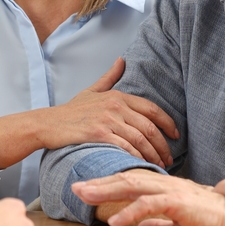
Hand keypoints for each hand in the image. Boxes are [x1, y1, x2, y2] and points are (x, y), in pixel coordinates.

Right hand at [0, 57, 177, 168]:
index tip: (176, 135)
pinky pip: (125, 147)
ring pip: (140, 139)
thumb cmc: (71, 110)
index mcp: (118, 96)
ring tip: (159, 165)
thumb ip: (109, 77)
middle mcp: (115, 106)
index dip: (168, 123)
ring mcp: (107, 119)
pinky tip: (141, 165)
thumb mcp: (92, 90)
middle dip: (163, 145)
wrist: (48, 124)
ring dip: (153, 155)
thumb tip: (122, 60)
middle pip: (149, 127)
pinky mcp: (98, 134)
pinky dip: (136, 158)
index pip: (152, 109)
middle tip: (169, 158)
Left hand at [72, 171, 224, 225]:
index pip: (130, 181)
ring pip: (133, 186)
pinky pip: (150, 205)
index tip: (85, 187)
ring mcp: (171, 192)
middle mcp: (165, 184)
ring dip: (106, 190)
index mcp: (164, 187)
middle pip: (125, 178)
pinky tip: (115, 220)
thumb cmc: (214, 222)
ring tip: (85, 195)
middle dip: (98, 182)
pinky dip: (130, 212)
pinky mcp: (179, 204)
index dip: (106, 183)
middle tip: (75, 186)